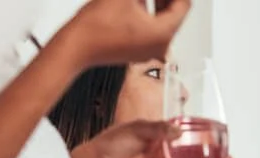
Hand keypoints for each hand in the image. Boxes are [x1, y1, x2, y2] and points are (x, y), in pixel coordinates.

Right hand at [63, 0, 190, 67]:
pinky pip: (150, 30)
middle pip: (174, 14)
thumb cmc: (97, 26)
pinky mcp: (138, 51)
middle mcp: (161, 47)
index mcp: (164, 34)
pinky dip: (147, 14)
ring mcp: (149, 51)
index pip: (183, 5)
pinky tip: (137, 2)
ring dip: (156, 3)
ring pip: (161, 21)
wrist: (76, 47)